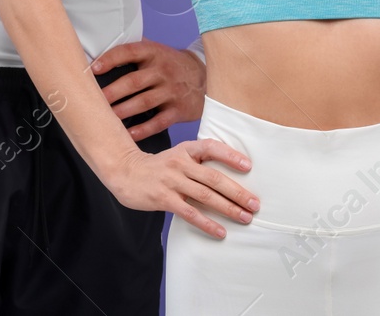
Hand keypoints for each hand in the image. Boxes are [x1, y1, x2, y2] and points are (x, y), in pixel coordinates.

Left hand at [91, 40, 205, 140]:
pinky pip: (159, 122)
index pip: (129, 52)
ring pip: (144, 103)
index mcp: (153, 53)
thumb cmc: (170, 64)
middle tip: (95, 100)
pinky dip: (143, 130)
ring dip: (123, 111)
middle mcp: (163, 71)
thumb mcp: (156, 50)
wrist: (204, 76)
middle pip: (134, 81)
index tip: (93, 68)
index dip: (111, 59)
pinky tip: (128, 134)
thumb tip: (101, 45)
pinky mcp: (178, 110)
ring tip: (107, 117)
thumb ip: (134, 48)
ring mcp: (172, 91)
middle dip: (113, 92)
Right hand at [107, 139, 259, 238]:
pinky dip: (207, 223)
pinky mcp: (163, 198)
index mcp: (185, 150)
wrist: (125, 172)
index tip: (248, 166)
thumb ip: (197, 162)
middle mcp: (179, 163)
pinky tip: (220, 231)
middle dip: (237, 192)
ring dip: (228, 208)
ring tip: (245, 217)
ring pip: (205, 196)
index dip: (230, 156)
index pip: (211, 148)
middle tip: (254, 204)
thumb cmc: (157, 167)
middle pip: (213, 177)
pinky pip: (190, 213)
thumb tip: (228, 178)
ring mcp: (171, 181)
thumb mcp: (176, 156)